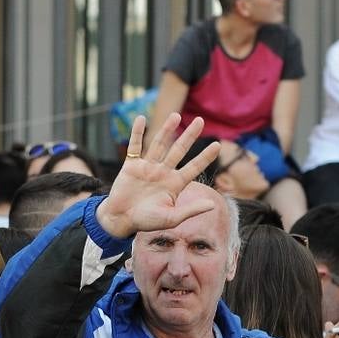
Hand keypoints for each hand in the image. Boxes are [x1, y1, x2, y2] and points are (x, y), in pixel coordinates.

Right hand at [96, 113, 221, 239]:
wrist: (121, 220)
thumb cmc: (147, 222)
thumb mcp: (172, 218)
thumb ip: (191, 210)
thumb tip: (213, 204)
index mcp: (174, 184)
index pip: (193, 167)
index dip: (205, 157)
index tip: (217, 145)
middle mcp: (163, 172)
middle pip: (179, 150)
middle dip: (189, 136)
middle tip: (200, 121)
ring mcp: (147, 167)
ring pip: (159, 144)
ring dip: (167, 129)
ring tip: (176, 115)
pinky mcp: (131, 166)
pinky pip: (134, 146)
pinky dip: (136, 133)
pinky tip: (141, 119)